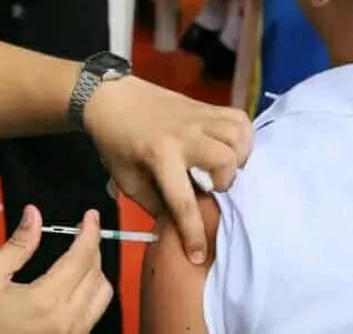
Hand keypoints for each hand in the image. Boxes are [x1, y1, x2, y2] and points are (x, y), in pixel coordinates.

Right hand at [0, 206, 112, 333]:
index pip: (82, 257)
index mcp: (47, 300)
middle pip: (97, 273)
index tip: (91, 216)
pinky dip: (92, 291)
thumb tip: (33, 215)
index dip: (90, 231)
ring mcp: (73, 333)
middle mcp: (67, 319)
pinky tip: (75, 282)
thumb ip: (16, 245)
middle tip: (82, 231)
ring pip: (103, 294)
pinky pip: (95, 312)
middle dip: (92, 247)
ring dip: (96, 270)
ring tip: (80, 256)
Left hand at [84, 76, 250, 264]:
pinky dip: (243, 135)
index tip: (198, 254)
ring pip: (237, 135)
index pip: (183, 201)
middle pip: (225, 159)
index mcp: (159, 156)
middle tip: (213, 186)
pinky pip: (238, 118)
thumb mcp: (126, 179)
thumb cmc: (115, 142)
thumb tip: (179, 224)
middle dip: (226, 181)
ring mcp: (197, 117)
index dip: (193, 233)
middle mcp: (184, 135)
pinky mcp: (204, 106)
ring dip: (238, 157)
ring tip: (226, 167)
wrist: (110, 99)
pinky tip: (232, 147)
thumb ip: (153, 203)